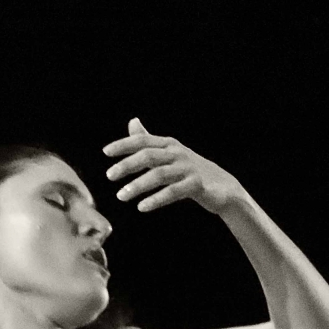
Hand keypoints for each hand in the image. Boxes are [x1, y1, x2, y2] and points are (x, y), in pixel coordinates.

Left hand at [102, 118, 244, 213]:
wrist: (223, 187)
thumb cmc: (190, 170)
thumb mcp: (169, 153)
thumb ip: (149, 141)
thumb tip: (132, 122)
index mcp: (169, 145)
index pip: (143, 140)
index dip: (124, 144)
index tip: (106, 152)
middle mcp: (178, 153)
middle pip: (149, 156)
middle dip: (127, 165)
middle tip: (109, 176)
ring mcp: (188, 169)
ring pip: (159, 175)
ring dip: (138, 185)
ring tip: (121, 196)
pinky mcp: (196, 185)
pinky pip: (173, 192)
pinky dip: (156, 199)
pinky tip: (141, 207)